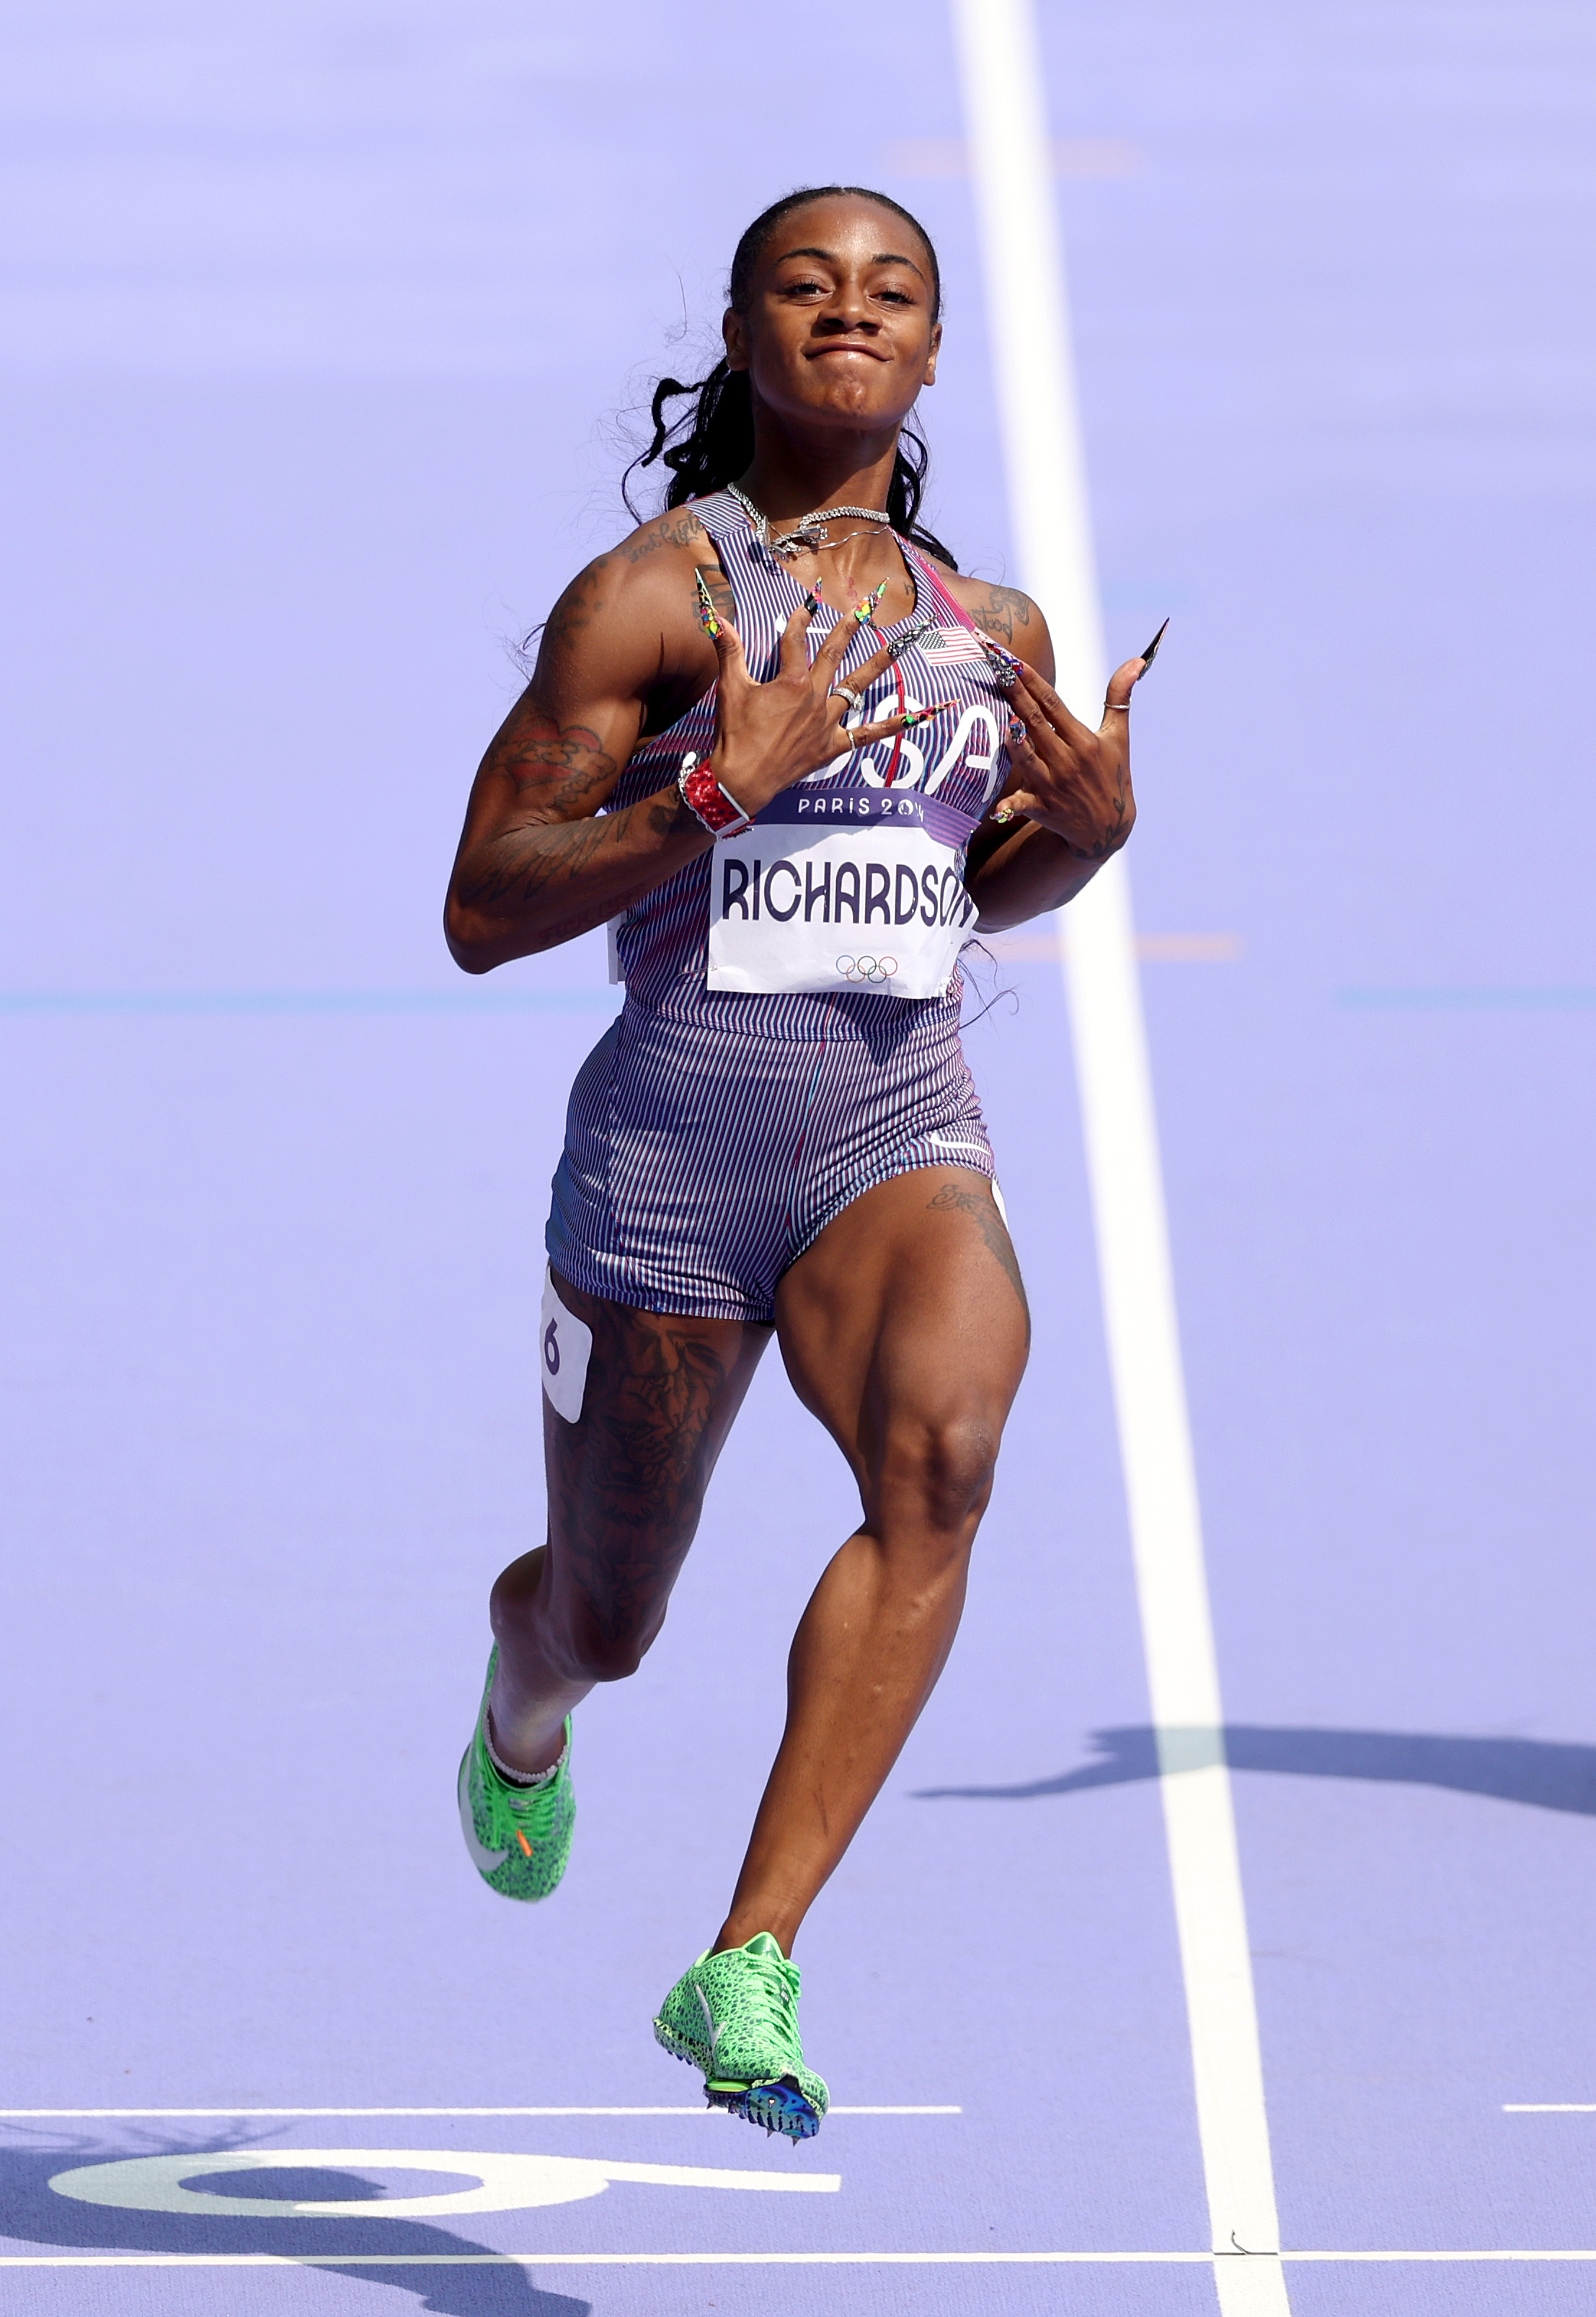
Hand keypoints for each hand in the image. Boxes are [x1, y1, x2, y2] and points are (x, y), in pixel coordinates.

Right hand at [695, 571, 949, 817]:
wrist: (743, 779)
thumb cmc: (735, 733)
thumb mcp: (730, 688)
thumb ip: (729, 650)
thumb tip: (718, 618)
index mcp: (791, 682)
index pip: (796, 640)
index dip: (798, 619)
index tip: (807, 602)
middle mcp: (815, 698)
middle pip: (835, 653)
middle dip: (850, 625)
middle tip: (866, 604)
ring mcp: (828, 722)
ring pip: (858, 686)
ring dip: (880, 663)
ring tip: (900, 644)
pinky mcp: (833, 745)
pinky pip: (871, 734)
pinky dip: (897, 724)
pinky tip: (922, 714)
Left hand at [991, 654, 1144, 857]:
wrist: (1108, 827)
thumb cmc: (1111, 774)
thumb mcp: (1118, 736)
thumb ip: (1119, 696)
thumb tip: (1136, 661)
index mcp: (1083, 739)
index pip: (1053, 704)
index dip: (1033, 681)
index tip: (1014, 661)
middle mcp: (1067, 760)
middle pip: (1036, 722)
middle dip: (1014, 694)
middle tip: (995, 668)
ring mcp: (1054, 785)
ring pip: (1027, 758)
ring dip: (1014, 740)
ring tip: (1001, 717)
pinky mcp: (1043, 808)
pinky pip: (1023, 805)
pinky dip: (1011, 805)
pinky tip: (998, 806)